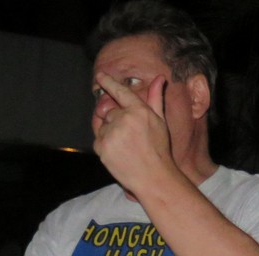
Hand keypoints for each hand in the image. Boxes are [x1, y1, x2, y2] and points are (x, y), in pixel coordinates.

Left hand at [92, 72, 176, 192]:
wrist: (153, 177)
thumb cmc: (159, 150)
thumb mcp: (160, 122)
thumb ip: (155, 98)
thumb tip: (159, 78)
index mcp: (139, 111)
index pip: (120, 92)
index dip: (108, 82)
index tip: (100, 75)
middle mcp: (123, 119)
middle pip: (110, 112)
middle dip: (116, 120)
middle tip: (129, 136)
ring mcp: (111, 133)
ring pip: (103, 126)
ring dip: (110, 133)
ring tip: (126, 146)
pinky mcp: (102, 147)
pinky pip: (98, 139)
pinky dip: (105, 144)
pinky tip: (118, 152)